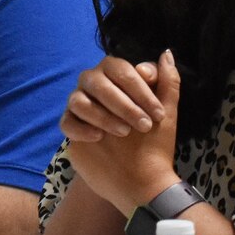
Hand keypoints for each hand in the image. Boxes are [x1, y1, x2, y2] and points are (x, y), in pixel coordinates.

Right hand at [65, 51, 181, 214]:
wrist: (140, 180)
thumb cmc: (155, 143)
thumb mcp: (167, 112)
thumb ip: (168, 82)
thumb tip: (166, 54)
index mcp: (118, 80)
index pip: (120, 68)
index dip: (139, 88)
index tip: (158, 113)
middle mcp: (96, 89)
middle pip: (97, 81)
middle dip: (123, 103)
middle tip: (143, 125)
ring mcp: (81, 109)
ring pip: (78, 99)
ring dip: (103, 115)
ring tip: (123, 133)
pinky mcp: (72, 129)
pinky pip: (67, 121)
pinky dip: (82, 128)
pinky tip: (99, 138)